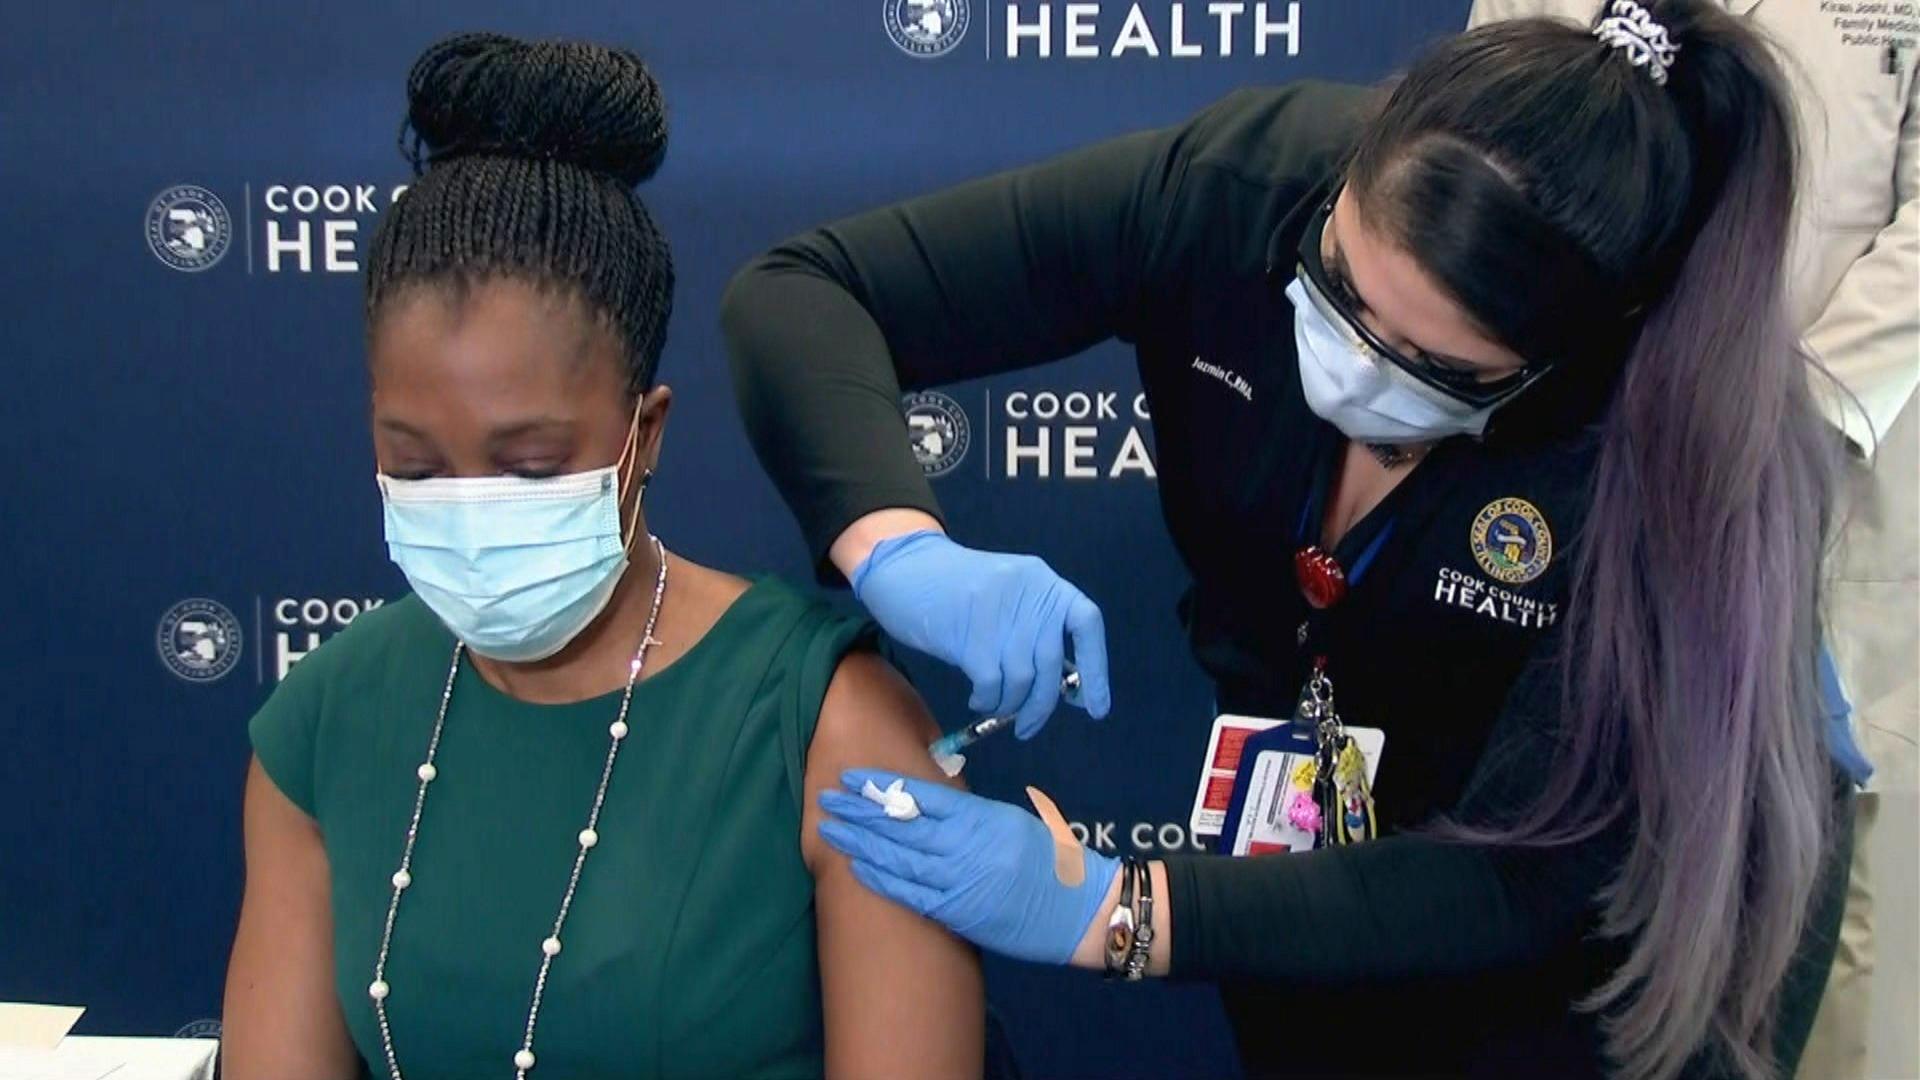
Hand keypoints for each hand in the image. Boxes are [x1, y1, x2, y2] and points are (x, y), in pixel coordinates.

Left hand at [817, 770, 1118, 964]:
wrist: (1079, 909)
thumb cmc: (1049, 860)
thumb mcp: (1009, 821)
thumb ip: (967, 813)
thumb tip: (922, 802)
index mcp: (980, 816)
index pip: (919, 795)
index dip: (880, 786)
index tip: (851, 778)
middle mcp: (966, 846)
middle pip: (900, 825)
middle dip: (859, 812)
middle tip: (826, 799)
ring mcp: (959, 881)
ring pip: (899, 858)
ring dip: (860, 844)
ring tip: (830, 830)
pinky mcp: (958, 913)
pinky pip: (910, 894)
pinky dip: (881, 880)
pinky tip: (856, 868)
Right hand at [851, 530, 1110, 736]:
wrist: (902, 566)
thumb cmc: (955, 589)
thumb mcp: (1006, 598)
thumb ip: (1033, 630)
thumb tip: (1063, 685)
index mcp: (1043, 581)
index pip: (1086, 624)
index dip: (1097, 669)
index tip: (1093, 708)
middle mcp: (1028, 592)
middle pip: (1050, 662)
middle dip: (1042, 704)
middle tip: (1028, 726)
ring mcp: (999, 611)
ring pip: (1022, 677)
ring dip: (1010, 704)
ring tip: (994, 707)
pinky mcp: (970, 633)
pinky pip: (992, 683)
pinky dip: (988, 700)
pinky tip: (978, 699)